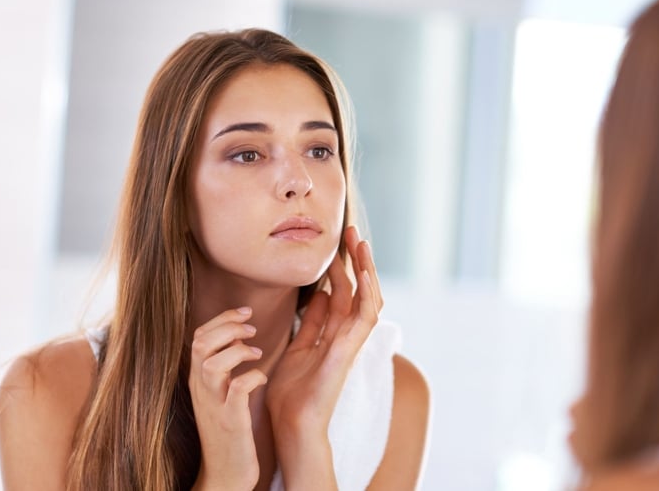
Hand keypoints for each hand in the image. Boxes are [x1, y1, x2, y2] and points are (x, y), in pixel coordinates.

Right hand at [188, 307, 266, 490]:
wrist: (225, 472)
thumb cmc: (229, 429)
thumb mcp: (220, 393)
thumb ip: (224, 365)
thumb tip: (239, 334)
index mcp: (199, 380)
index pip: (198, 337)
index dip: (222, 318)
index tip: (246, 312)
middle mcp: (201, 389)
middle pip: (200, 344)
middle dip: (227, 326)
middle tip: (252, 327)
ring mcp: (214, 405)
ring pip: (212, 364)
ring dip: (237, 350)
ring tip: (257, 352)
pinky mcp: (230, 421)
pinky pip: (237, 390)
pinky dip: (251, 377)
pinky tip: (263, 378)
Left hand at [265, 226, 383, 483]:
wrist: (290, 426)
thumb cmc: (291, 395)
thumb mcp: (297, 348)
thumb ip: (311, 323)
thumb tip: (319, 294)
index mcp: (331, 335)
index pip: (341, 293)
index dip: (340, 267)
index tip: (336, 244)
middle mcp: (345, 336)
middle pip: (356, 291)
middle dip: (355, 261)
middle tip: (352, 232)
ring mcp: (350, 343)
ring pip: (367, 299)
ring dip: (366, 270)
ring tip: (361, 243)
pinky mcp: (348, 351)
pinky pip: (364, 317)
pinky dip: (368, 293)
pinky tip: (365, 271)